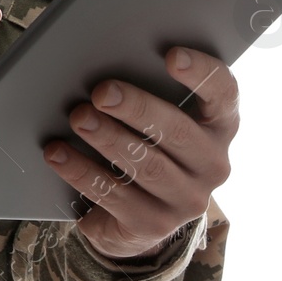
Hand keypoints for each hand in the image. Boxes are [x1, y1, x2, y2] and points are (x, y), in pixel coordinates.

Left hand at [43, 45, 237, 260]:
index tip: (171, 56)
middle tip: (101, 92)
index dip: (201, 73)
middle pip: (177, 130)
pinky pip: (115, 195)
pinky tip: (58, 153)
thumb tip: (103, 65)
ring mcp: (187, 200)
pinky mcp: (154, 225)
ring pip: (146, 165)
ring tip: (78, 118)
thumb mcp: (153, 119)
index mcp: (218, 126)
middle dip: (136, 107)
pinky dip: (82, 170)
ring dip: (107, 138)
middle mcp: (212, 164)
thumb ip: (146, 91)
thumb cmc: (144, 145)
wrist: (135, 216)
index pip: (224, 94)